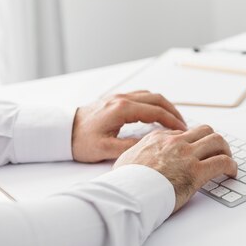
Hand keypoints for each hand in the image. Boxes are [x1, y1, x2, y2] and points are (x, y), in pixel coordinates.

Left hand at [72, 91, 186, 162]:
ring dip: (164, 105)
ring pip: (150, 95)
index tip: (182, 129)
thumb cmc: (80, 141)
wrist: (62, 132)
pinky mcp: (116, 100)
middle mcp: (122, 99)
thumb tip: (153, 144)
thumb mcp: (106, 149)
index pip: (156, 111)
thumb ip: (132, 146)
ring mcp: (119, 97)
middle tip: (182, 125)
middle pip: (157, 99)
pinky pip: (141, 96)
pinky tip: (156, 113)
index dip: (172, 120)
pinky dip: (154, 103)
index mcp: (121, 109)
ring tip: (173, 119)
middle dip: (173, 111)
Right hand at [113, 125, 236, 212]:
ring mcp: (186, 155)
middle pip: (205, 130)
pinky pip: (222, 162)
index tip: (198, 149)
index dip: (194, 141)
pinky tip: (231, 172)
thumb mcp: (125, 159)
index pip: (184, 132)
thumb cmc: (124, 183)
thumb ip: (136, 153)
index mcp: (158, 138)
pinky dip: (231, 165)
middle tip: (218, 151)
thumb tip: (137, 158)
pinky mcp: (196, 171)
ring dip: (225, 150)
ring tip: (228, 160)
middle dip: (214, 140)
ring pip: (217, 141)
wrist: (127, 194)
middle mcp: (174, 142)